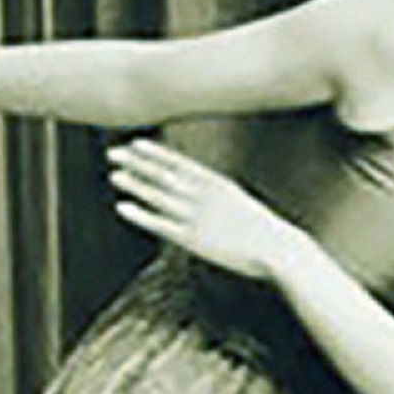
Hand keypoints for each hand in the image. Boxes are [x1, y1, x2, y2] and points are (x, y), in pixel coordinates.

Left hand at [107, 137, 299, 281]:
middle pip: (164, 175)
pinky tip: (121, 207)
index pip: (180, 163)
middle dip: (137, 163)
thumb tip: (197, 185)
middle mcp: (204, 196)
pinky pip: (160, 225)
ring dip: (135, 184)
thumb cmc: (259, 229)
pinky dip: (140, 215)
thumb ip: (214, 192)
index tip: (134, 144)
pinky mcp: (193, 240)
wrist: (279, 250)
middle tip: (113, 153)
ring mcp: (198, 217)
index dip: (155, 153)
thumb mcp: (236, 201)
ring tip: (113, 175)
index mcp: (217, 184)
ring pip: (159, 196)